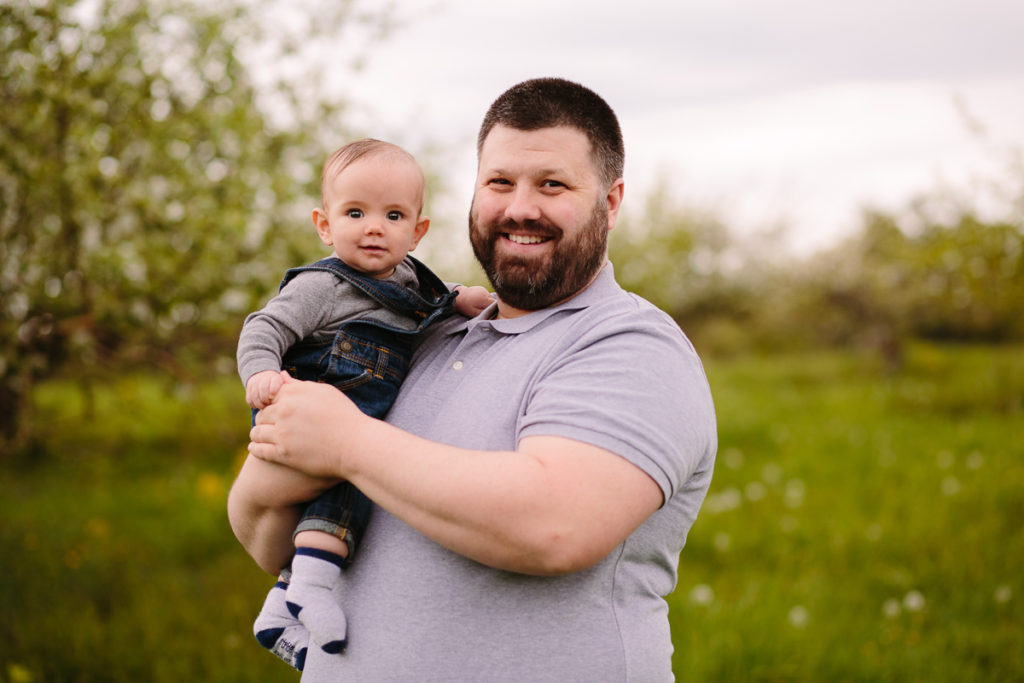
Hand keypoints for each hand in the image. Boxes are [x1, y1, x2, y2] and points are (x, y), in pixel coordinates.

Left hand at [248, 372, 367, 479]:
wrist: (355, 445)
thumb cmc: (344, 416)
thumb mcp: (325, 393)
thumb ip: (299, 385)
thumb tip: (282, 375)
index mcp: (293, 393)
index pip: (269, 396)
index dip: (272, 404)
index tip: (277, 412)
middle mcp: (284, 411)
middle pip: (261, 414)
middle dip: (265, 420)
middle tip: (272, 426)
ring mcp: (282, 433)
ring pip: (256, 432)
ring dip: (259, 435)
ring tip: (265, 438)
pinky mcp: (283, 454)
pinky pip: (259, 451)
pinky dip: (256, 449)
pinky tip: (258, 449)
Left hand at [453, 285, 493, 316]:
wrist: (458, 297)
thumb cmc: (466, 307)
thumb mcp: (475, 313)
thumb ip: (486, 313)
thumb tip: (495, 313)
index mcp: (484, 299)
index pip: (496, 304)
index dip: (495, 309)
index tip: (491, 313)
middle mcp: (485, 292)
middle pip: (494, 301)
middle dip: (491, 306)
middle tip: (484, 310)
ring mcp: (484, 289)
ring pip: (491, 298)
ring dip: (488, 302)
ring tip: (480, 305)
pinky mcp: (482, 288)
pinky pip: (487, 295)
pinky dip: (485, 299)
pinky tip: (479, 301)